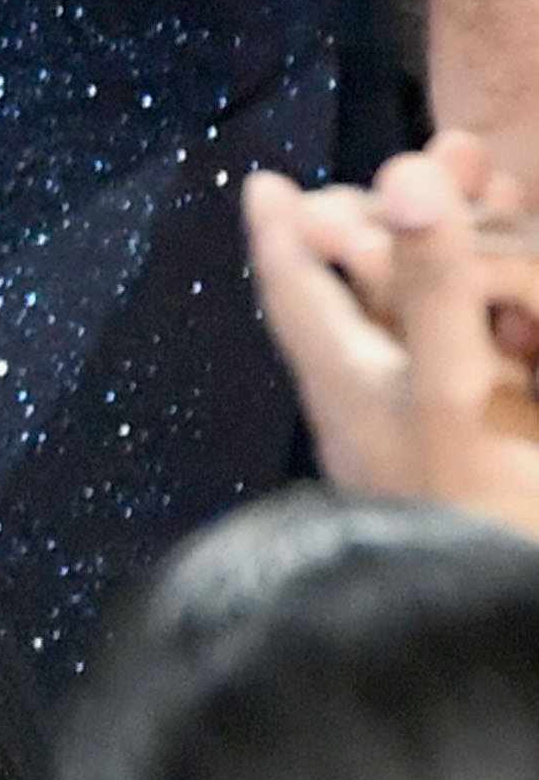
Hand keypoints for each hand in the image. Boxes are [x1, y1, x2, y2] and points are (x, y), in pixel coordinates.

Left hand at [244, 136, 538, 540]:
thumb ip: (426, 285)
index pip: (299, 292)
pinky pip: (491, 358)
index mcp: (349, 389)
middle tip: (462, 146)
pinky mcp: (492, 458)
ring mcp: (439, 432)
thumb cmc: (468, 510)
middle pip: (382, 286)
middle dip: (417, 210)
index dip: (285, 233)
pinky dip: (509, 303)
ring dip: (474, 246)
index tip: (266, 182)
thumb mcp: (443, 389)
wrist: (504, 633)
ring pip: (445, 316)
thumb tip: (405, 172)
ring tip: (506, 179)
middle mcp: (383, 406)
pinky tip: (528, 300)